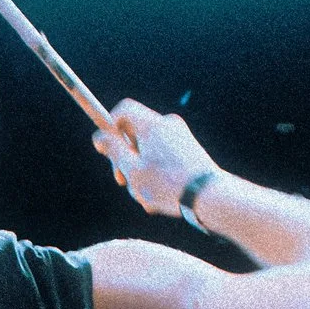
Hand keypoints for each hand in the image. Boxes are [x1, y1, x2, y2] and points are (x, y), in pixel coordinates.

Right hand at [95, 102, 208, 221]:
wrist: (210, 196)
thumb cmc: (168, 184)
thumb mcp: (132, 170)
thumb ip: (113, 150)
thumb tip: (99, 136)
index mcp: (152, 124)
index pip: (124, 111)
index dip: (110, 126)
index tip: (107, 148)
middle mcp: (168, 125)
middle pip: (135, 133)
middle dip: (126, 158)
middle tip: (122, 180)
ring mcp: (181, 137)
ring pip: (149, 150)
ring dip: (142, 171)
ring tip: (145, 196)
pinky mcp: (190, 150)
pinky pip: (165, 157)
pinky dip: (158, 174)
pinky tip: (159, 197)